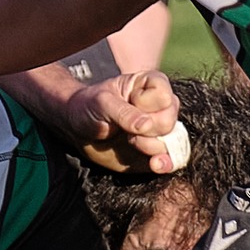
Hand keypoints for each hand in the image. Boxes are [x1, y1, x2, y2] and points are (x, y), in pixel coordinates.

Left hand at [63, 68, 183, 173]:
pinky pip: (170, 160)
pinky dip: (165, 164)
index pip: (164, 97)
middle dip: (148, 130)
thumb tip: (147, 126)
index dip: (146, 104)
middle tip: (126, 129)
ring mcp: (159, 130)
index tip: (128, 101)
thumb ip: (124, 113)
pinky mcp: (154, 150)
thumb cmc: (90, 106)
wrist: (78, 128)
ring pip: (172, 143)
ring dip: (151, 147)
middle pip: (169, 122)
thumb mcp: (102, 103)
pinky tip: (155, 164)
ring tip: (130, 141)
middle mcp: (161, 107)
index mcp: (152, 85)